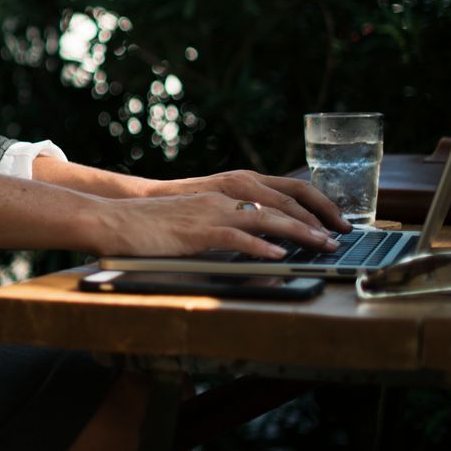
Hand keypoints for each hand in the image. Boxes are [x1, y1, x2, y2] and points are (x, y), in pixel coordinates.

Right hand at [88, 191, 340, 260]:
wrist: (114, 220)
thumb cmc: (150, 227)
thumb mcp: (194, 223)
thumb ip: (223, 228)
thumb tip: (253, 244)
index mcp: (222, 195)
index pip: (276, 196)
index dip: (307, 209)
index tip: (328, 225)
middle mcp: (221, 199)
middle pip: (278, 206)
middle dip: (312, 223)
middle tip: (335, 239)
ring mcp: (209, 213)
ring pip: (265, 219)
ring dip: (297, 234)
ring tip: (320, 246)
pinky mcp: (195, 232)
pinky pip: (235, 237)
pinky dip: (260, 247)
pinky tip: (278, 256)